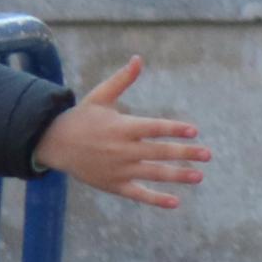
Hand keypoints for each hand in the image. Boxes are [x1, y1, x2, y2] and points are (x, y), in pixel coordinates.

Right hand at [35, 56, 206, 210]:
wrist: (53, 144)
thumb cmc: (82, 118)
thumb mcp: (100, 97)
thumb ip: (122, 80)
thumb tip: (138, 59)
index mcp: (122, 127)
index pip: (153, 128)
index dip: (174, 129)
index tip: (194, 131)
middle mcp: (122, 149)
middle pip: (159, 152)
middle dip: (185, 153)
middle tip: (208, 155)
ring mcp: (118, 169)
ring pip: (153, 174)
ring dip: (178, 176)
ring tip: (199, 176)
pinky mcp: (114, 184)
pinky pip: (138, 194)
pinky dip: (156, 200)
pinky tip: (175, 202)